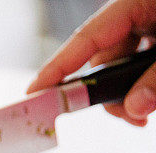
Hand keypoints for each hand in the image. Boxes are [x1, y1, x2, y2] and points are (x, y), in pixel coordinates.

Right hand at [27, 0, 155, 125]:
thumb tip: (133, 109)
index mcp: (135, 3)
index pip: (86, 37)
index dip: (57, 67)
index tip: (34, 93)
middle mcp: (137, 14)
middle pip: (103, 59)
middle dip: (106, 93)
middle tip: (126, 116)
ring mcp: (149, 27)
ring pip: (120, 68)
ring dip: (128, 95)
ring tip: (141, 115)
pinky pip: (138, 67)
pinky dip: (142, 87)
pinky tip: (148, 101)